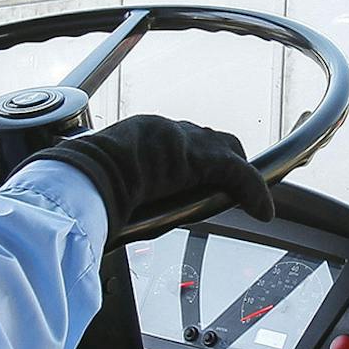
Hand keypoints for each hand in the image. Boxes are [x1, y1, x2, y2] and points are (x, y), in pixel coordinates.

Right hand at [40, 115, 274, 231]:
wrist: (90, 172)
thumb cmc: (85, 182)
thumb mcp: (102, 183)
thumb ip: (114, 191)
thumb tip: (104, 219)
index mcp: (142, 134)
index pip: (179, 141)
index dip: (194, 157)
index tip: (192, 174)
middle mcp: (168, 130)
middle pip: (210, 140)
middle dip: (223, 161)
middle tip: (228, 188)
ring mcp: (188, 140)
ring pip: (228, 151)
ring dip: (238, 175)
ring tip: (247, 198)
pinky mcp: (206, 159)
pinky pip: (240, 174)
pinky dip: (253, 192)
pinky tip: (262, 212)